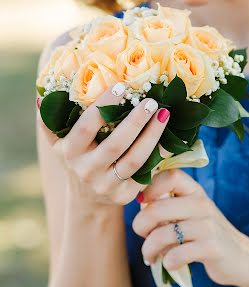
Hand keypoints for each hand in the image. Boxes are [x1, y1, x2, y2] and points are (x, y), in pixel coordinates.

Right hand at [37, 82, 170, 206]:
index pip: (87, 126)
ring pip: (135, 159)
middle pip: (116, 144)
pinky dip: (160, 153)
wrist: (87, 199)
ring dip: (152, 135)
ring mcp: (108, 185)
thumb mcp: (58, 143)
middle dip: (135, 120)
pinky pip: (146, 172)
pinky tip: (169, 136)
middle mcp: (87, 170)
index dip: (104, 106)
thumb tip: (41, 95)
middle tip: (151, 101)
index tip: (122, 86)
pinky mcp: (125, 195)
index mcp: (70, 152)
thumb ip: (51, 120)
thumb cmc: (76, 158)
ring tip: (164, 114)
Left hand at [132, 168, 248, 286]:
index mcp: (195, 191)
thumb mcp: (191, 213)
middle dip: (141, 225)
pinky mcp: (212, 247)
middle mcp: (202, 204)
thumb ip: (169, 205)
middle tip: (142, 236)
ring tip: (150, 255)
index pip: (170, 175)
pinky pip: (177, 254)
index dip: (149, 186)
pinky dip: (167, 262)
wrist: (241, 259)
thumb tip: (139, 202)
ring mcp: (208, 226)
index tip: (142, 203)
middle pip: (157, 208)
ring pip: (163, 234)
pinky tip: (170, 264)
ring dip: (149, 249)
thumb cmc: (207, 235)